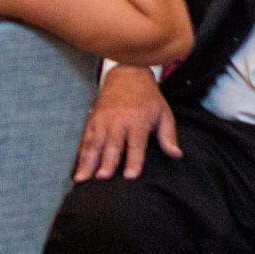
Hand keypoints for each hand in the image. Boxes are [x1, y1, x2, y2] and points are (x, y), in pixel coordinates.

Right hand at [74, 65, 179, 180]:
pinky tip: (78, 167)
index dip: (134, 161)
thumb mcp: (164, 114)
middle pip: (112, 145)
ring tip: (82, 179)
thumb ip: (168, 136)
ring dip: (88, 161)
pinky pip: (86, 138)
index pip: (136, 144)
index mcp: (138, 120)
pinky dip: (82, 153)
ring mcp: (102, 120)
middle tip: (102, 179)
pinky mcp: (93, 120)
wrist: (127, 74)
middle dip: (106, 162)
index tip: (130, 177)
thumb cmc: (148, 98)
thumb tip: (176, 155)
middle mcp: (118, 121)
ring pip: (94, 143)